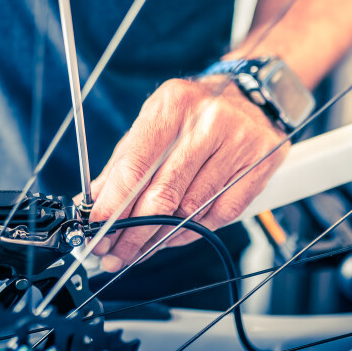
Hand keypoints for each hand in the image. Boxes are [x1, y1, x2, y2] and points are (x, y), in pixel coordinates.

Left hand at [87, 76, 289, 272]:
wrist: (253, 96)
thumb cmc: (193, 114)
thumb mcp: (154, 123)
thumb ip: (124, 163)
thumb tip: (92, 203)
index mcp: (172, 105)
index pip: (135, 167)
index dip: (112, 206)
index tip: (95, 231)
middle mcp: (207, 122)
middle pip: (163, 194)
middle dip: (133, 232)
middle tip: (114, 253)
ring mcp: (237, 144)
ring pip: (191, 210)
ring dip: (161, 236)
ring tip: (140, 247)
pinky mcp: (259, 166)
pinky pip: (220, 215)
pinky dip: (193, 231)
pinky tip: (175, 234)